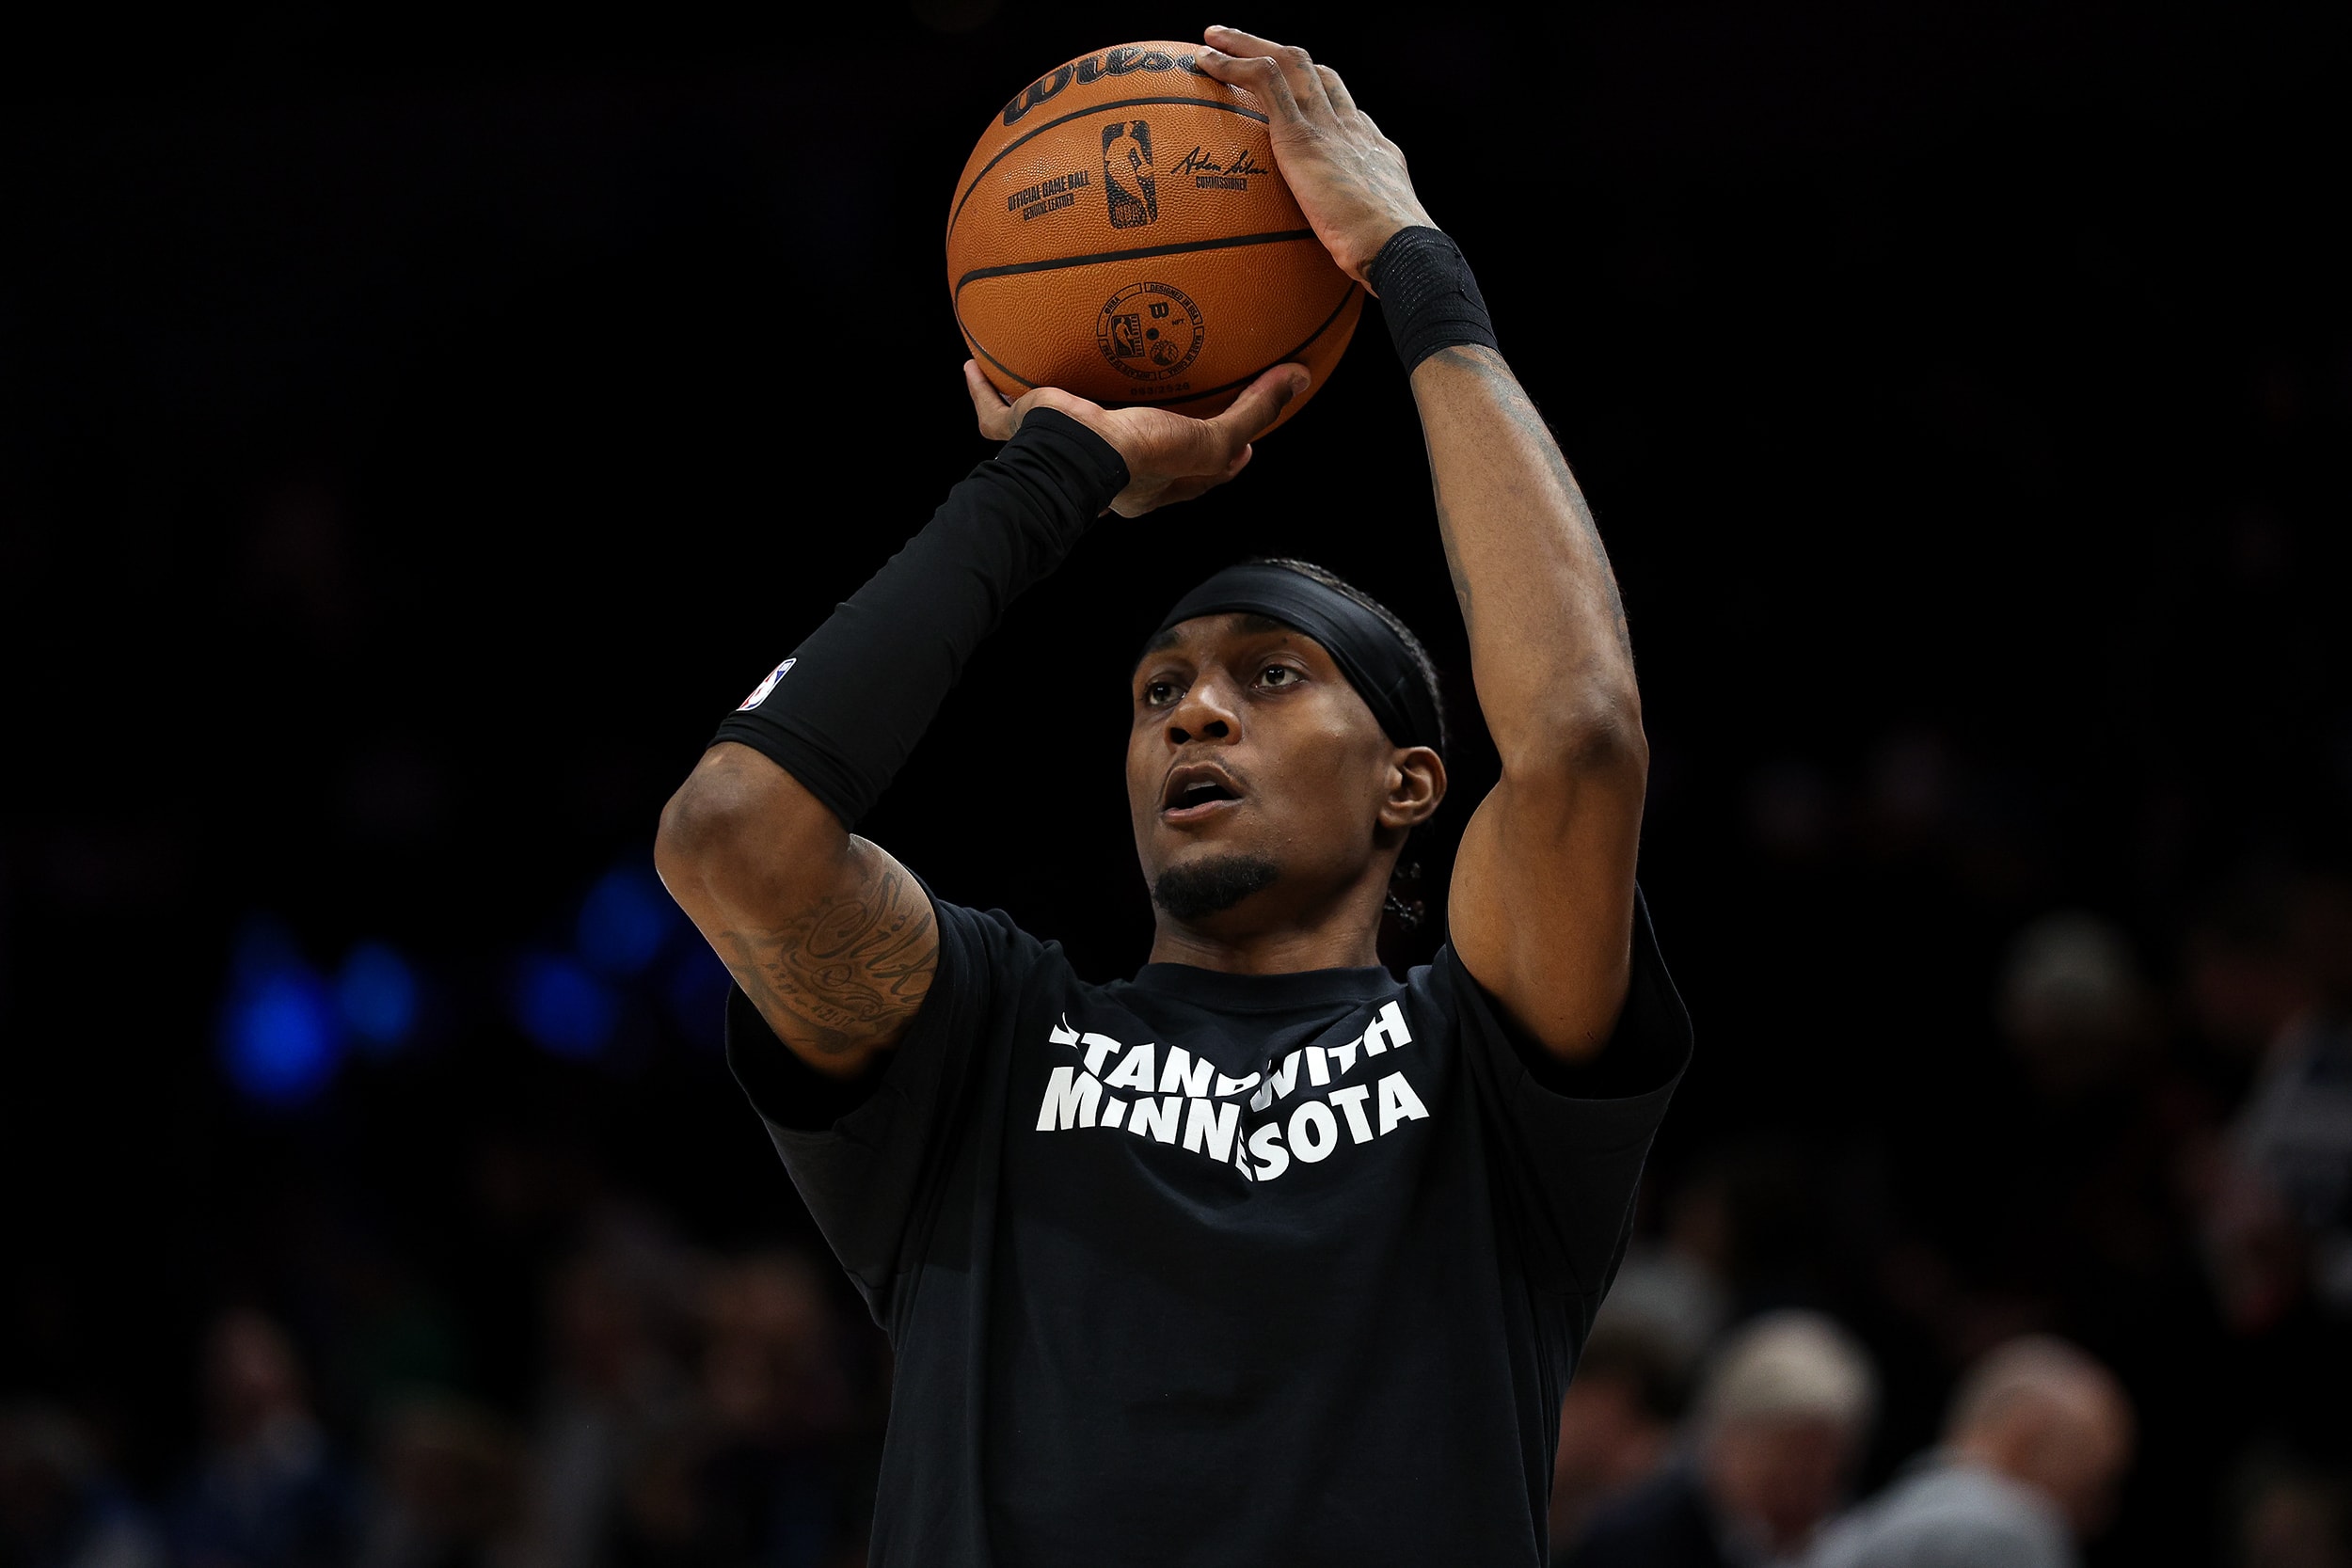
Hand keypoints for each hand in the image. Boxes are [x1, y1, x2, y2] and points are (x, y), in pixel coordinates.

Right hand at [963, 360, 1307, 517]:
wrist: (1074, 459)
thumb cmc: (1138, 458)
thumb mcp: (1207, 438)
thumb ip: (1252, 412)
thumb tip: (1298, 379)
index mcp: (1148, 481)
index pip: (1190, 474)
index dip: (1218, 457)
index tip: (1242, 439)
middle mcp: (1104, 473)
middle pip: (1123, 452)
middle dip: (1141, 432)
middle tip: (1165, 406)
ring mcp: (1060, 452)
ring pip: (1054, 431)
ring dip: (1053, 411)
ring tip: (1063, 381)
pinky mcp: (1024, 431)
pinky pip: (994, 412)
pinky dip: (982, 392)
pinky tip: (971, 367)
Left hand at [1194, 26, 1432, 287]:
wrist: (1397, 246)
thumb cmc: (1388, 258)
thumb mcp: (1372, 237)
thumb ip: (1351, 234)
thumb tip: (1341, 260)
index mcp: (1371, 147)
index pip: (1341, 104)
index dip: (1315, 90)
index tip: (1292, 92)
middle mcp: (1352, 124)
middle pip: (1314, 70)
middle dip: (1277, 50)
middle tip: (1242, 44)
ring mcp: (1329, 125)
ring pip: (1287, 61)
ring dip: (1248, 44)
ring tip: (1214, 39)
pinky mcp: (1304, 135)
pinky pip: (1265, 81)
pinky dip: (1235, 65)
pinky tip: (1208, 63)